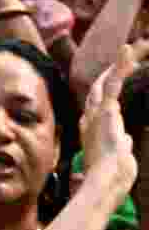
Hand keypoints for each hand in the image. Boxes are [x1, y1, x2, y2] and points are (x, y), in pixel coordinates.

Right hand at [79, 49, 137, 195]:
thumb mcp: (119, 157)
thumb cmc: (113, 176)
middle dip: (115, 71)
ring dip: (123, 62)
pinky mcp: (106, 110)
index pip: (98, 103)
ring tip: (139, 46)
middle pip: (99, 87)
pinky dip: (121, 65)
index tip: (118, 76)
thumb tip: (126, 138)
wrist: (107, 182)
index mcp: (91, 129)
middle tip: (131, 54)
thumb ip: (121, 143)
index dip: (107, 89)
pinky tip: (129, 50)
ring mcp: (97, 113)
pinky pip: (113, 82)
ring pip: (108, 81)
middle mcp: (90, 118)